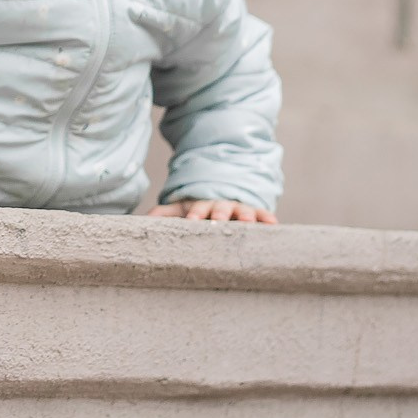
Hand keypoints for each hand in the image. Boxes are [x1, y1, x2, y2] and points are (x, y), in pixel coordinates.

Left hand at [146, 199, 277, 223]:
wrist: (223, 193)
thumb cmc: (199, 209)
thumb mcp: (182, 209)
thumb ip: (164, 215)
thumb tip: (143, 221)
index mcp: (203, 206)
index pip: (197, 210)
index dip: (195, 215)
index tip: (191, 222)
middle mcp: (222, 207)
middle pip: (221, 210)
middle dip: (220, 215)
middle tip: (219, 222)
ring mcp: (240, 209)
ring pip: (243, 212)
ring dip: (246, 217)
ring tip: (248, 224)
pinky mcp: (256, 213)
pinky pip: (264, 215)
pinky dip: (268, 219)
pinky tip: (274, 225)